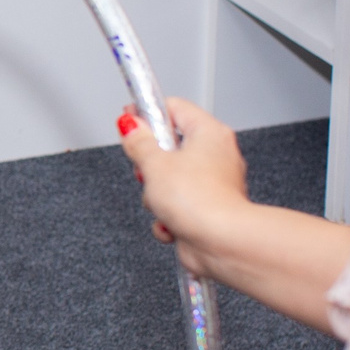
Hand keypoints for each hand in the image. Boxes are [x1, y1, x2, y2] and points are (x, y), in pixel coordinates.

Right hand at [118, 98, 249, 277]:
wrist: (220, 242)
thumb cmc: (200, 200)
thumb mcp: (154, 163)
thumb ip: (139, 142)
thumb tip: (131, 125)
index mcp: (209, 133)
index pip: (174, 108)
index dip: (148, 112)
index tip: (129, 119)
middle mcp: (216, 156)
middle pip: (170, 148)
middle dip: (151, 165)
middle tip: (146, 171)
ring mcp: (213, 184)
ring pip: (170, 181)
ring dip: (157, 196)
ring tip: (161, 202)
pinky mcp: (208, 210)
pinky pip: (178, 207)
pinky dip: (169, 218)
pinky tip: (171, 223)